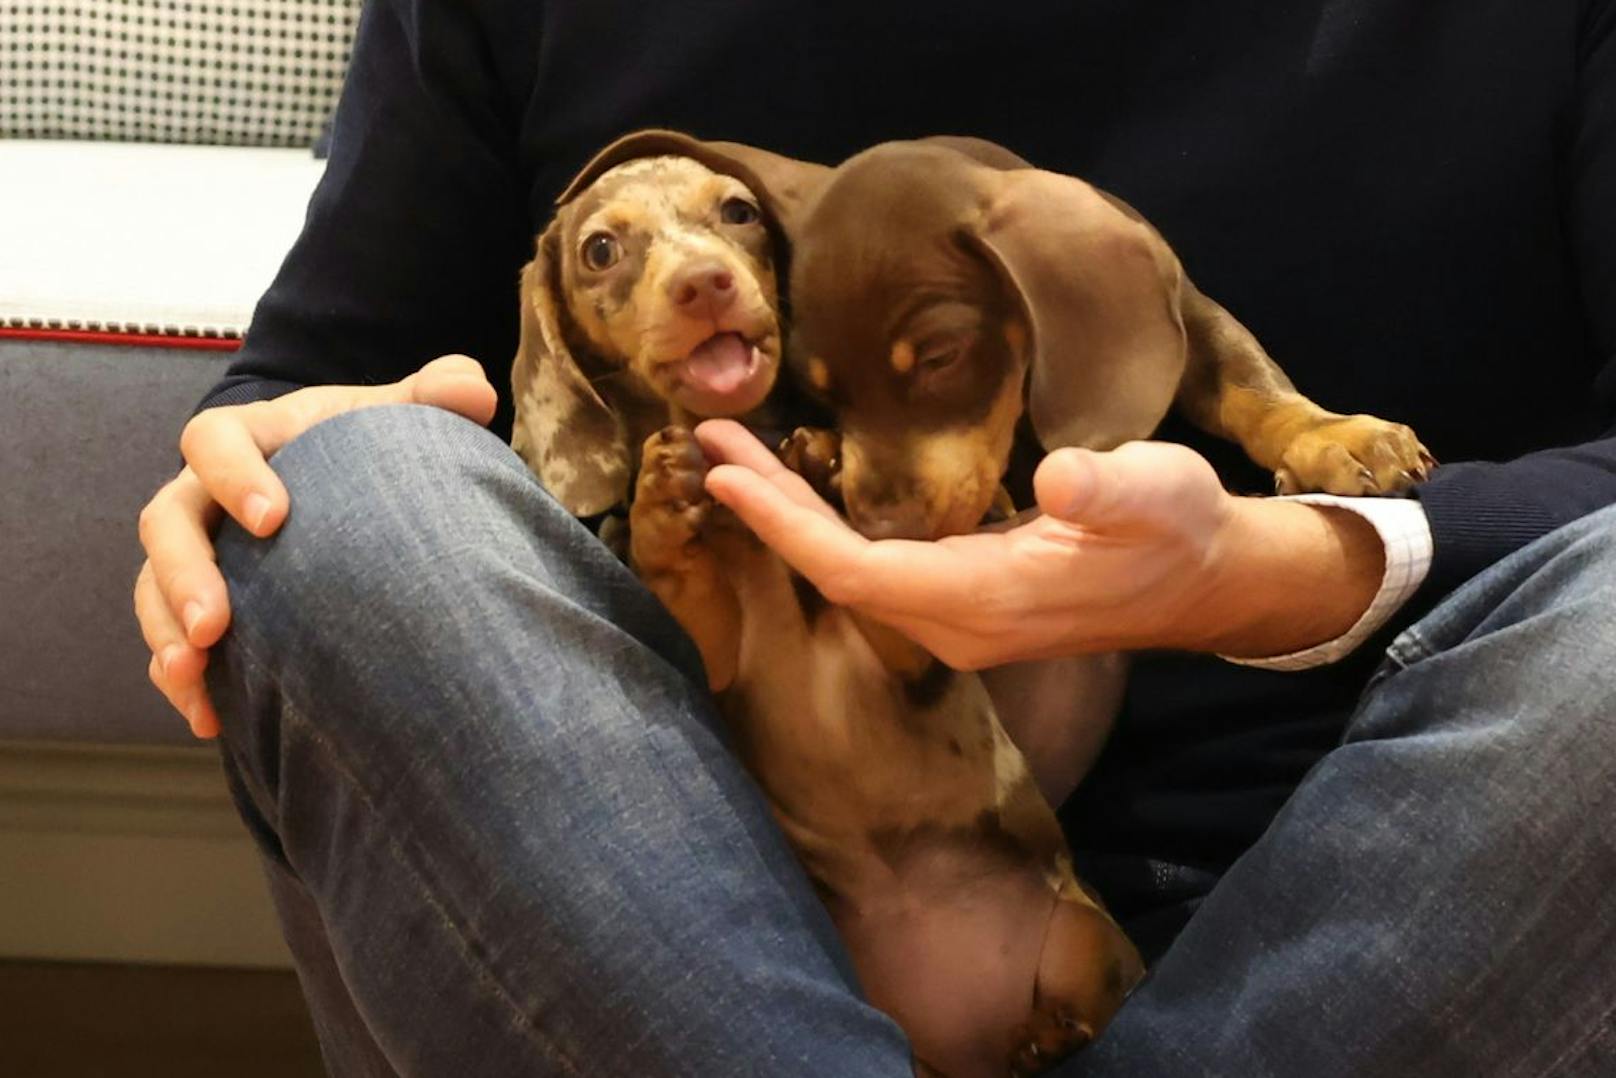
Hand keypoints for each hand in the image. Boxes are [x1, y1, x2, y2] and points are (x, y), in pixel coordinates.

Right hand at [134, 355, 497, 736]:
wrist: (352, 493)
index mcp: (248, 437)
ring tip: (195, 676)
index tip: (274, 518)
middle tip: (215, 624)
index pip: (215, 440)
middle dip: (183, 573)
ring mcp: (195, 554)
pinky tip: (216, 722)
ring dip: (166, 634)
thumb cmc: (369, 448)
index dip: (234, 475)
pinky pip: (170, 644)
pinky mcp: (200, 608)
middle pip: (165, 523)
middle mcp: (204, 495)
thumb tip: (474, 389)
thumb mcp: (398, 416)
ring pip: (152, 589)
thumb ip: (436, 395)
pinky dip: (186, 684)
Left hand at [697, 420, 1384, 668]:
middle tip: (710, 440)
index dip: (787, 526)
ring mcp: (959, 617)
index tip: (727, 476)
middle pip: (837, 570)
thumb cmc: (1181, 530)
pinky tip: (806, 490)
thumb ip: (1108, 492)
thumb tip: (1064, 481)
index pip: (857, 570)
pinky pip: (875, 567)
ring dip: (792, 516)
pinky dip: (828, 526)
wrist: (1207, 582)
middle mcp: (958, 622)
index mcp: (987, 600)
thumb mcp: (1158, 495)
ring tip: (738, 455)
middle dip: (770, 510)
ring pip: (850, 570)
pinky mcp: (967, 599)